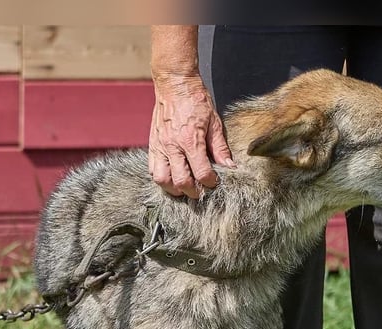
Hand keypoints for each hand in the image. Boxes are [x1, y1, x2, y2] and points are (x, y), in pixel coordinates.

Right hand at [148, 73, 234, 198]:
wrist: (174, 83)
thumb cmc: (196, 100)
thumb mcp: (214, 123)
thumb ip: (220, 148)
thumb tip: (229, 167)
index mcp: (190, 140)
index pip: (201, 173)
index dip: (210, 182)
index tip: (214, 182)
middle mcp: (172, 146)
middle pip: (180, 182)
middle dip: (193, 192)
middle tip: (201, 191)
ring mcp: (160, 146)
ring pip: (162, 180)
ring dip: (174, 188)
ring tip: (184, 187)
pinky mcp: (152, 144)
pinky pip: (152, 169)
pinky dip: (162, 177)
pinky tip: (172, 176)